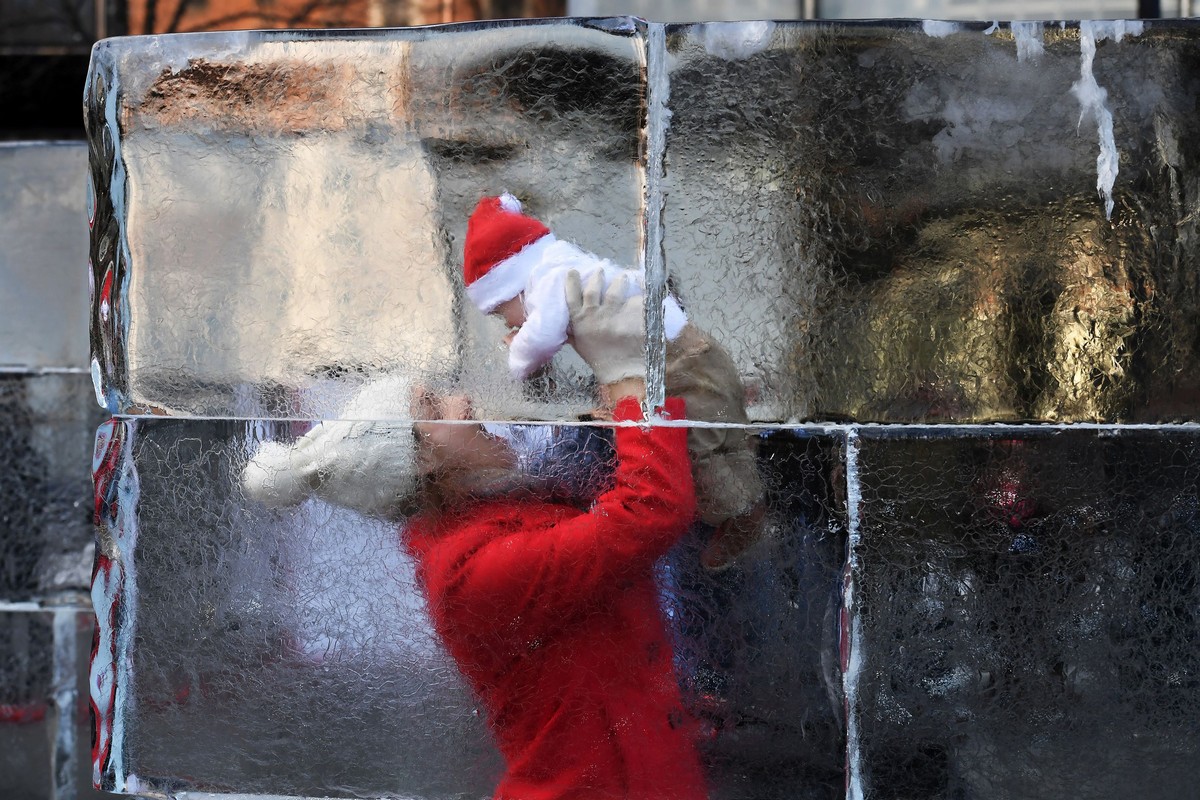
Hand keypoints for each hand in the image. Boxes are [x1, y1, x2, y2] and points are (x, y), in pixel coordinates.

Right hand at [565, 270, 645, 384]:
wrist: (622, 372)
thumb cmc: (600, 359)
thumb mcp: (580, 345)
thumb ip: (572, 331)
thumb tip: (564, 321)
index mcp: (580, 323)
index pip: (571, 298)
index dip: (571, 283)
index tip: (572, 271)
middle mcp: (595, 317)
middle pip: (593, 290)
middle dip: (597, 278)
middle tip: (600, 269)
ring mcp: (614, 318)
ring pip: (614, 292)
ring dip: (618, 281)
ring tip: (623, 277)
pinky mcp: (632, 319)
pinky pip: (638, 299)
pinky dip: (642, 291)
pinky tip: (644, 284)